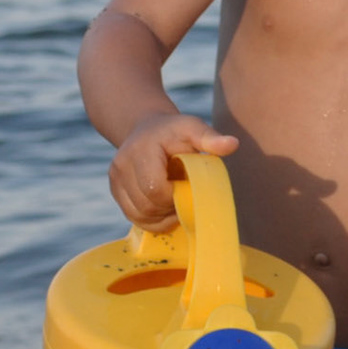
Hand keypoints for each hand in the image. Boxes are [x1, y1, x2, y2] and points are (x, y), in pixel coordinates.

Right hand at [109, 114, 238, 230]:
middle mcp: (122, 164)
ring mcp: (115, 179)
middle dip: (169, 210)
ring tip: (176, 204)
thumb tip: (233, 145)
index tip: (188, 189)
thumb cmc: (175, 131)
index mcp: (141, 150)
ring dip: (161, 218)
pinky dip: (152, 220)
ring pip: (139, 215)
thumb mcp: (193, 128)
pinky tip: (165, 210)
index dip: (175, 197)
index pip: (155, 189)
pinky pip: (133, 216)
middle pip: (146, 206)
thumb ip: (210, 138)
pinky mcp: (115, 190)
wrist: (146, 128)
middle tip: (186, 199)